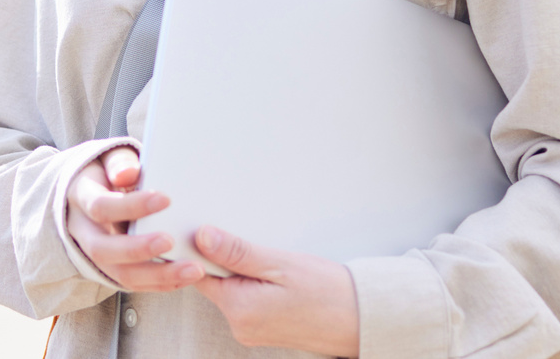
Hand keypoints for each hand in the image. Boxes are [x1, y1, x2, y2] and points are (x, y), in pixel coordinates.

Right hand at [65, 145, 205, 291]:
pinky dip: (162, 283)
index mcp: (82, 200)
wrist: (89, 196)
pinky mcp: (114, 270)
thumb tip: (128, 173)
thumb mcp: (108, 160)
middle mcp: (84, 233)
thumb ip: (119, 163)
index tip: (165, 199)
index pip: (102, 207)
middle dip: (138, 249)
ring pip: (121, 275)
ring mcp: (97, 257)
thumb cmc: (107, 175)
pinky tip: (187, 276)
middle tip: (171, 240)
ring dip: (158, 275)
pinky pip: (135, 284)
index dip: (131, 205)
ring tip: (193, 269)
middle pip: (103, 250)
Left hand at [193, 225, 359, 356]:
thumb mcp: (280, 263)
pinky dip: (255, 285)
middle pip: (215, 281)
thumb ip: (238, 252)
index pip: (199, 274)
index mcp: (239, 308)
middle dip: (227, 259)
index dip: (202, 249)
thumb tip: (203, 237)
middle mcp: (240, 325)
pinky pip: (246, 301)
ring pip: (232, 290)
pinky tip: (276, 277)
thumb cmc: (327, 292)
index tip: (210, 229)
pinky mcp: (261, 330)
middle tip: (255, 244)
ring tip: (273, 262)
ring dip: (244, 272)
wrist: (360, 319)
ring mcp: (250, 331)